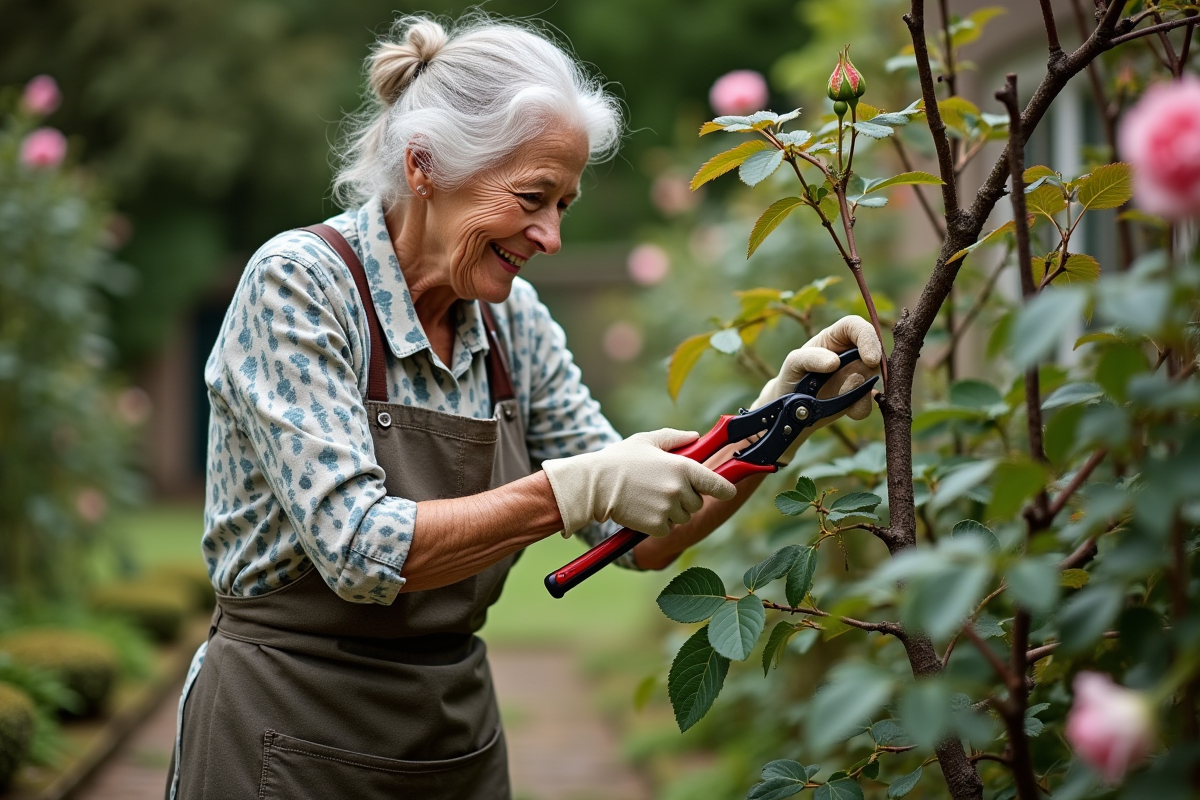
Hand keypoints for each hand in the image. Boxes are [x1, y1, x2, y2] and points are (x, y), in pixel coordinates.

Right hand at [541, 429, 737, 537]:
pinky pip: (667, 528)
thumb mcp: (647, 440)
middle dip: (684, 498)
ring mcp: (669, 509)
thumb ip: (675, 438)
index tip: (727, 491)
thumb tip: (696, 437)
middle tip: (662, 488)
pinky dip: (658, 523)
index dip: (725, 489)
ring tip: (649, 497)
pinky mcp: (656, 525)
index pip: (718, 484)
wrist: (595, 484)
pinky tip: (643, 510)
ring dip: (671, 511)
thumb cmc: (620, 459)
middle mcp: (680, 489)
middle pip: (697, 502)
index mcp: (683, 467)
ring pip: (682, 517)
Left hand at [753, 315, 882, 462]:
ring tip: (839, 398)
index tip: (870, 360)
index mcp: (836, 337)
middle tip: (855, 384)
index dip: (868, 338)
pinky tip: (846, 411)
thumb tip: (835, 362)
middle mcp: (851, 353)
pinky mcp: (859, 396)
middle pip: (873, 352)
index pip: (856, 326)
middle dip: (869, 368)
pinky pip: (869, 401)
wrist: (791, 407)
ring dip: (862, 391)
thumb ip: (810, 358)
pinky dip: (860, 408)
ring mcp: (858, 374)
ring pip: (874, 378)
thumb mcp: (793, 362)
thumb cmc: (792, 375)